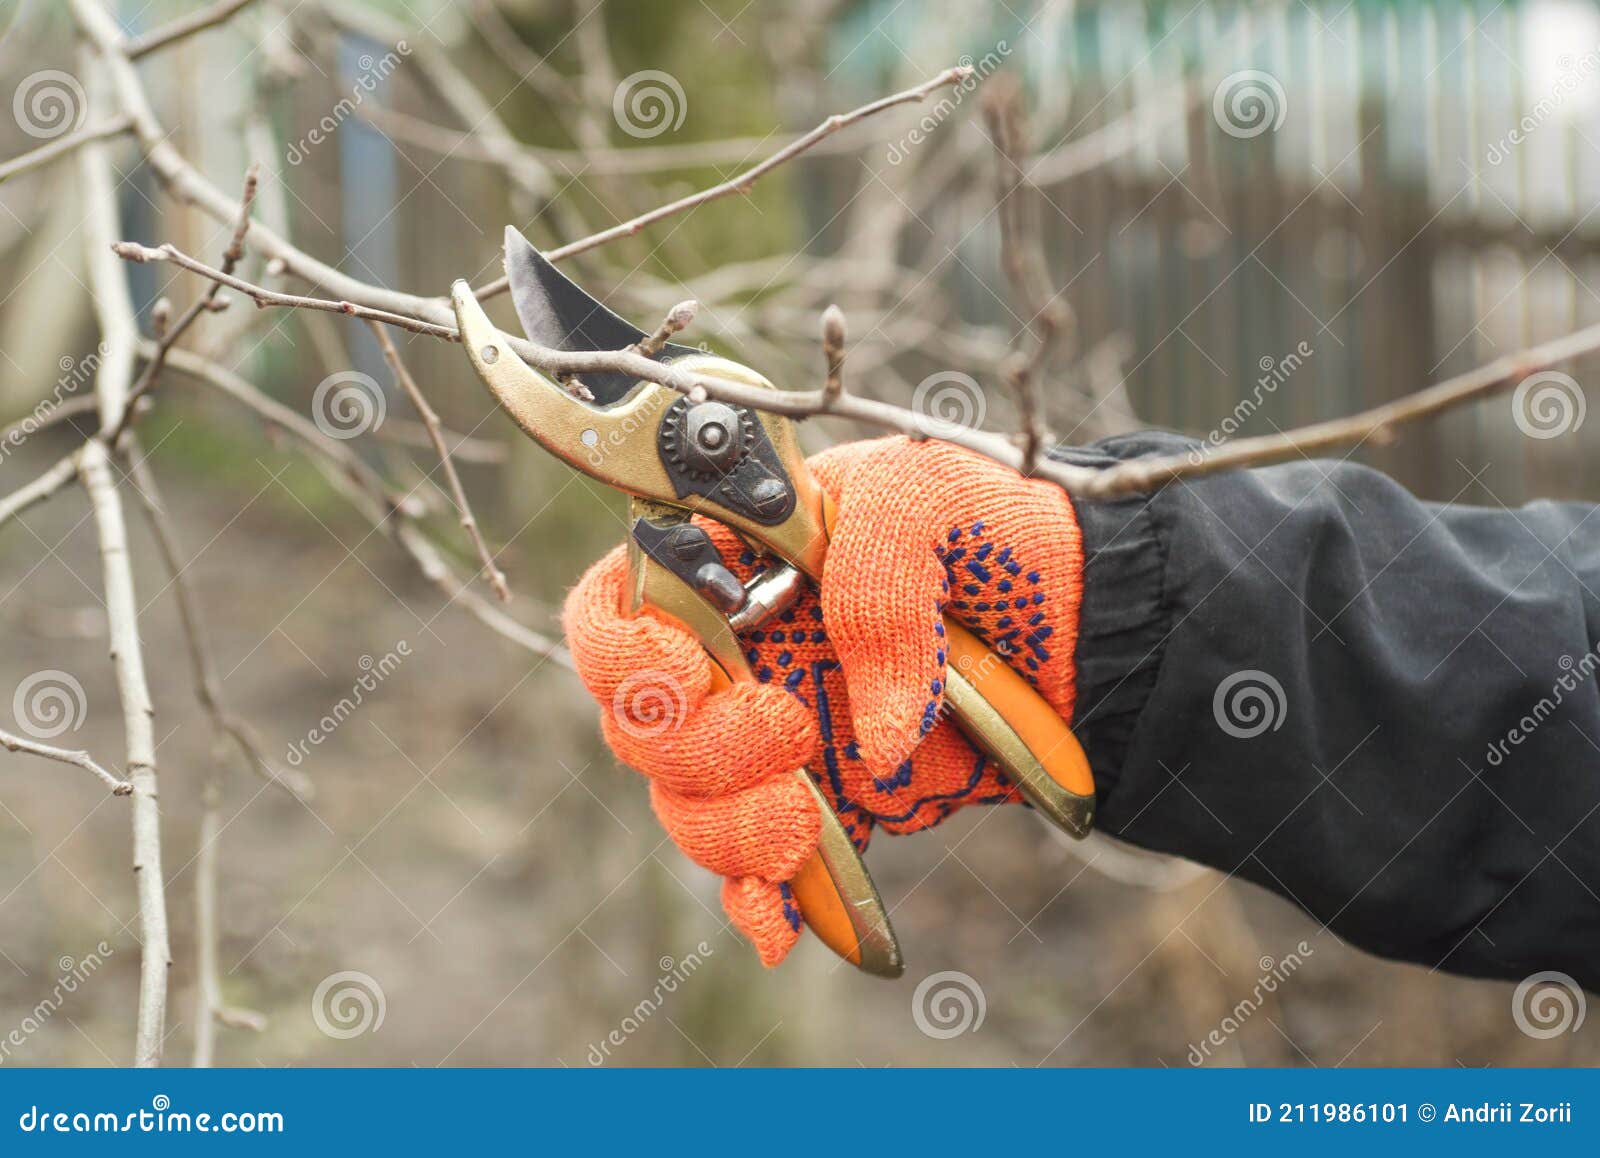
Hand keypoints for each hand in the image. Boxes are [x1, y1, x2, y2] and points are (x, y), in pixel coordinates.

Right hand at [563, 437, 1084, 964]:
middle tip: (789, 729)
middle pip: (637, 728)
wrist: (1079, 617)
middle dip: (698, 747)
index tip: (693, 672)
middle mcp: (731, 656)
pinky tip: (781, 927)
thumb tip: (870, 741)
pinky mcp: (823, 805)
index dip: (628, 653)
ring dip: (727, 829)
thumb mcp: (928, 498)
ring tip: (801, 819)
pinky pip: (759, 872)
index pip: (616, 611)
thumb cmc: (990, 529)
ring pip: (687, 807)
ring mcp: (771, 738)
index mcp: (727, 566)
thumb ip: (877, 584)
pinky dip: (759, 904)